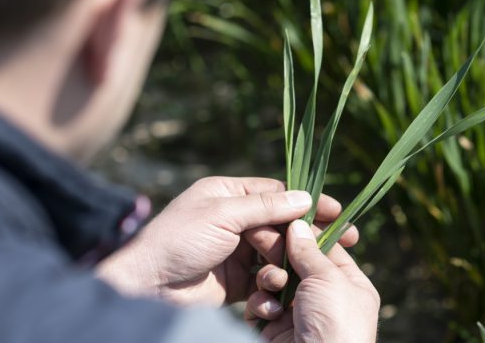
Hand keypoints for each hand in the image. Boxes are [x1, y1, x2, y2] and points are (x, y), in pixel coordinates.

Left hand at [96, 177, 357, 305]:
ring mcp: (235, 251)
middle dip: (301, 237)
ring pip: (276, 253)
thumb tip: (305, 196)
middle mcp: (234, 220)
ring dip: (283, 264)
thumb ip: (265, 206)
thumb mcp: (222, 215)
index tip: (336, 211)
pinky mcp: (235, 282)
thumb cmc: (178, 240)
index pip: (276, 193)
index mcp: (228, 194)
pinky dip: (271, 285)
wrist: (148, 287)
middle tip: (328, 247)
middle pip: (281, 224)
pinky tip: (272, 291)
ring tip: (277, 276)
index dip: (307, 201)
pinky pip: (264, 279)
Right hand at [246, 220, 379, 342]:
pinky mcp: (276, 330)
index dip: (305, 232)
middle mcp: (324, 298)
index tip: (284, 216)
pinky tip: (266, 312)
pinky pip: (261, 306)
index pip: (325, 248)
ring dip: (268, 280)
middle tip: (259, 235)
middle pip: (295, 263)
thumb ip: (309, 251)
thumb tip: (298, 224)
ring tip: (271, 285)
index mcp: (348, 284)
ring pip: (274, 282)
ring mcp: (299, 315)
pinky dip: (260, 306)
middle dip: (278, 253)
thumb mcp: (328, 279)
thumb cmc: (335, 324)